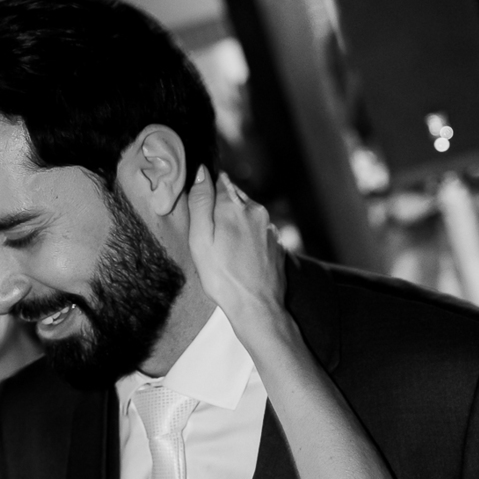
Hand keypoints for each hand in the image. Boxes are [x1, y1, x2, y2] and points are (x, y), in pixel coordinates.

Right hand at [187, 169, 284, 325]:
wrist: (257, 307)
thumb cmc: (222, 277)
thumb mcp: (200, 240)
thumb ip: (200, 203)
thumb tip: (202, 171)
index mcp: (233, 206)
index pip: (219, 181)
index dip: (208, 191)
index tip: (202, 208)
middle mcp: (255, 210)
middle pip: (235, 196)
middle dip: (222, 206)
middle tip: (211, 232)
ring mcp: (269, 227)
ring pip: (249, 213)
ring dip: (237, 221)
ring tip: (225, 246)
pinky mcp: (278, 242)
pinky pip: (259, 229)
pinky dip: (249, 236)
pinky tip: (241, 255)